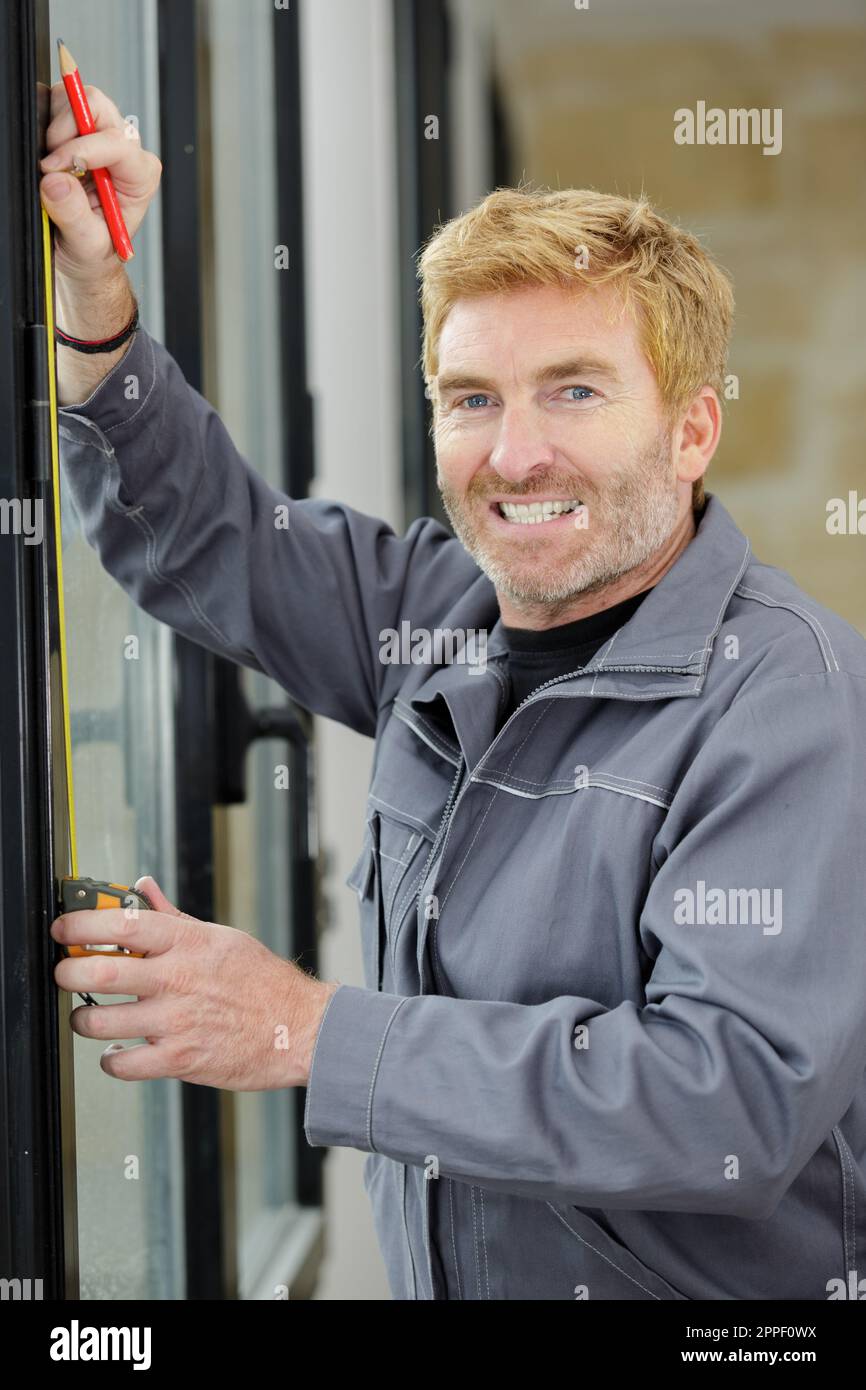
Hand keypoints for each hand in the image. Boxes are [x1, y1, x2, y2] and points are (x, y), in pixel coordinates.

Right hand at [39, 82, 161, 283]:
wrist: (81, 255)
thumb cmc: (92, 250)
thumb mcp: (87, 245)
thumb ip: (74, 215)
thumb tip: (58, 181)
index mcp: (139, 176)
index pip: (117, 141)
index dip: (82, 148)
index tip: (55, 167)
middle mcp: (124, 149)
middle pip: (96, 106)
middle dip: (66, 130)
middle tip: (50, 163)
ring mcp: (100, 134)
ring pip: (75, 100)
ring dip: (55, 129)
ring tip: (52, 166)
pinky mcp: (78, 129)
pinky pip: (58, 105)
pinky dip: (47, 125)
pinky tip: (51, 158)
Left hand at [51, 875, 338, 1089]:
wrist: (300, 1028)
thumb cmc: (261, 981)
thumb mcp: (220, 938)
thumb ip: (174, 917)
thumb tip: (143, 887)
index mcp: (187, 943)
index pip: (121, 924)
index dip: (81, 923)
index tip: (63, 928)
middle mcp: (177, 979)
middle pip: (98, 973)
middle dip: (68, 973)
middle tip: (65, 974)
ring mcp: (176, 1022)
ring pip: (100, 1022)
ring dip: (83, 1020)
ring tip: (87, 1017)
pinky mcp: (180, 1060)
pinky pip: (122, 1065)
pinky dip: (111, 1060)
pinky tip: (117, 1052)